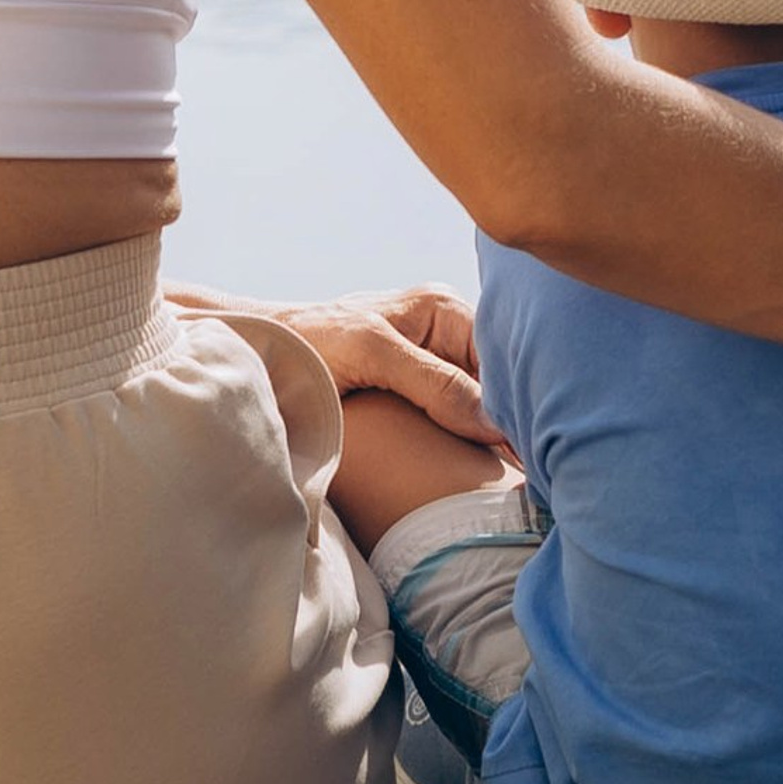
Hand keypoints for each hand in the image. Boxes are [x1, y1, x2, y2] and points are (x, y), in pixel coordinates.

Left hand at [268, 283, 503, 455]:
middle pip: (494, 384)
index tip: (527, 447)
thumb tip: (494, 424)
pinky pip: (450, 421)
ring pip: (475, 407)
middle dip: (508, 422)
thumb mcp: (373, 354)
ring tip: (507, 475)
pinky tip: (475, 470)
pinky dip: (462, 445)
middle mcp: (443, 333)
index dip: (516, 401)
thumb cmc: (304, 342)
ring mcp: (427, 366)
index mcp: (442, 308)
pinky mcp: (410, 396)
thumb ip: (434, 383)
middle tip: (524, 468)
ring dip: (487, 439)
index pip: (502, 358)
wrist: (255, 355)